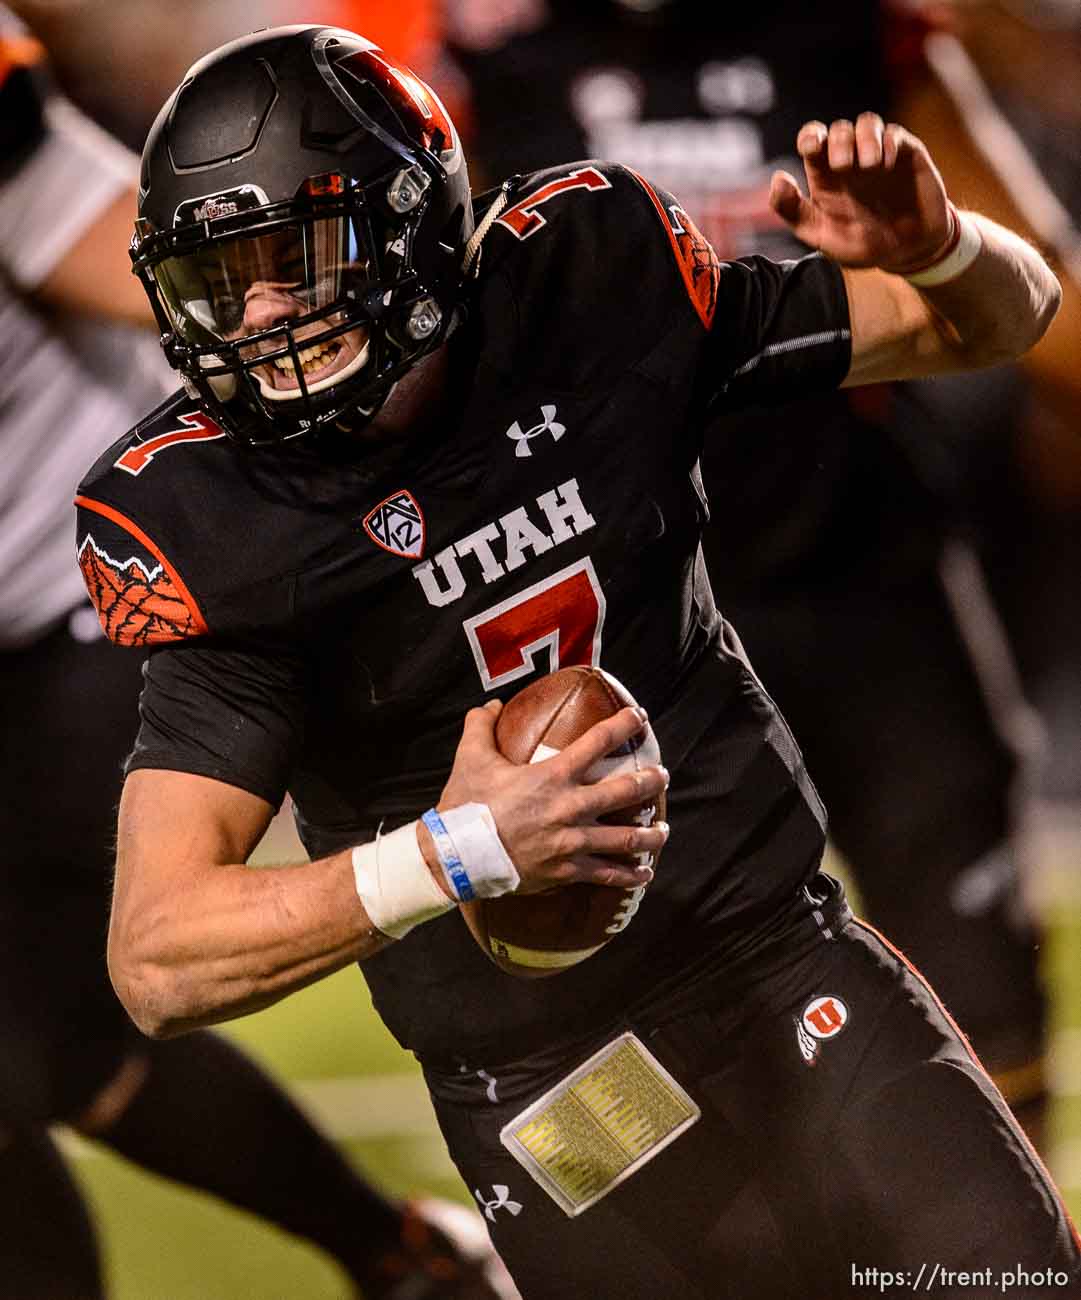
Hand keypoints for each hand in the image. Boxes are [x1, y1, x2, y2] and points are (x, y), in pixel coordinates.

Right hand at [435, 700, 668, 893]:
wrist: (456, 857)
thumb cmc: (465, 805)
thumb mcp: (470, 758)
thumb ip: (481, 726)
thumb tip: (490, 705)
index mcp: (552, 775)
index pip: (598, 741)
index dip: (624, 725)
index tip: (640, 718)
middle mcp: (570, 807)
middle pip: (625, 790)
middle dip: (650, 781)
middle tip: (662, 776)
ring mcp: (572, 842)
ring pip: (626, 838)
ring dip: (651, 833)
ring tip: (663, 830)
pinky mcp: (567, 871)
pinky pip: (608, 874)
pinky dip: (630, 874)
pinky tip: (645, 873)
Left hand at [769, 113, 953, 273]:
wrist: (906, 252)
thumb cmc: (860, 244)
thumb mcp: (821, 235)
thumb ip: (794, 211)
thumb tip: (778, 179)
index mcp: (826, 175)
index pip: (813, 141)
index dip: (810, 136)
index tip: (813, 147)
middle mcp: (851, 159)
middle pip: (839, 131)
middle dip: (838, 141)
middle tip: (842, 166)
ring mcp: (878, 154)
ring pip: (867, 124)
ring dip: (864, 138)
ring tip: (868, 164)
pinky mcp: (906, 154)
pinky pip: (895, 134)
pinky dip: (888, 143)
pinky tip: (887, 164)